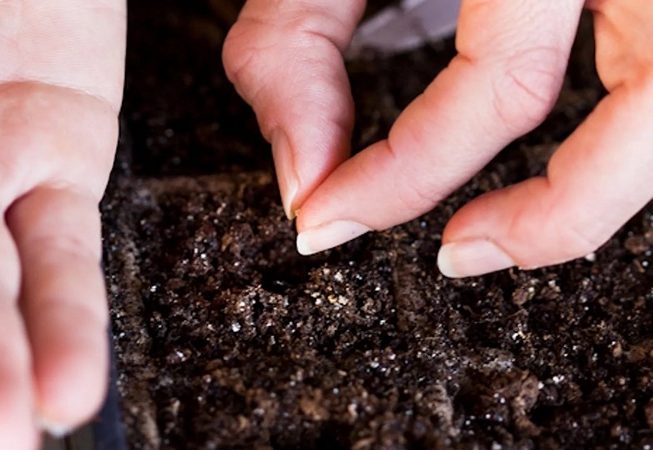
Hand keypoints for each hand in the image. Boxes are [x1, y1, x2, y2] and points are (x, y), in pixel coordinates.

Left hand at [223, 0, 652, 276]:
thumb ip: (296, 45)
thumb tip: (302, 175)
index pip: (501, 88)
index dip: (403, 177)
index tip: (322, 216)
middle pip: (647, 115)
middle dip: (549, 217)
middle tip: (453, 255)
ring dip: (602, 195)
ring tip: (505, 237)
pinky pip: (652, 74)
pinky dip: (612, 134)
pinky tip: (555, 159)